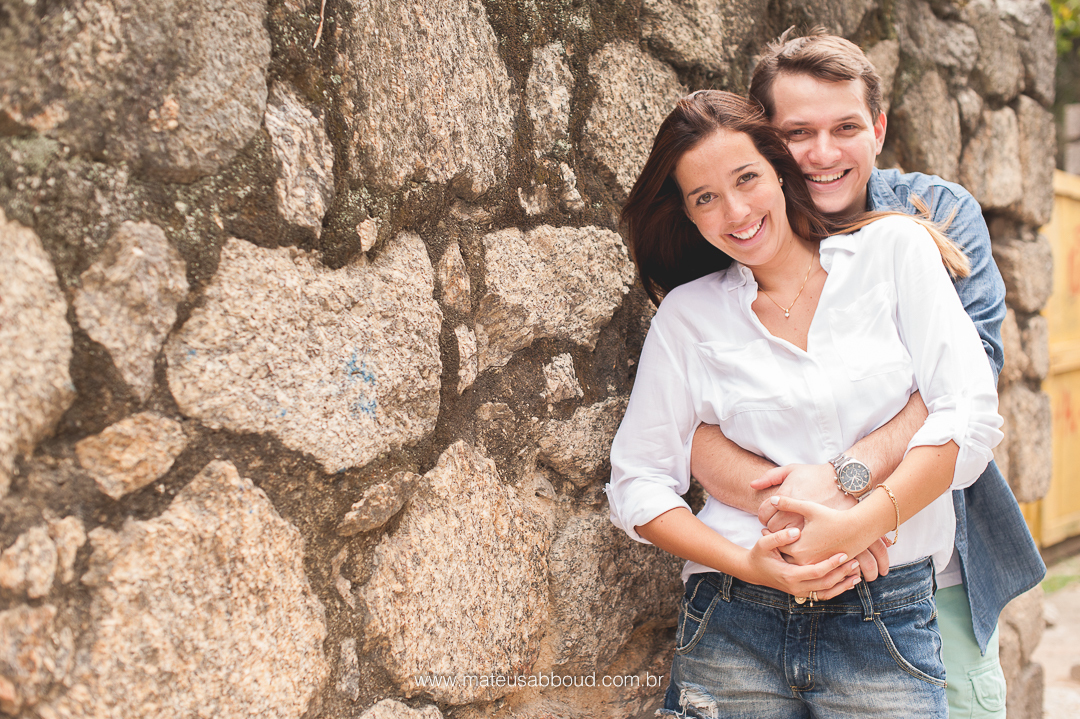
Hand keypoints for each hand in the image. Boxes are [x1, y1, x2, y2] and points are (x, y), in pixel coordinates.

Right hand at [746, 527, 861, 598]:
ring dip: (843, 585)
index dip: (831, 564)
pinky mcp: (802, 592)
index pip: (816, 572)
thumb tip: (796, 531)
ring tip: (858, 574)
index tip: (844, 554)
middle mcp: (796, 587)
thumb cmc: (759, 554)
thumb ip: (779, 537)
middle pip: (825, 584)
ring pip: (827, 593)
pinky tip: (848, 582)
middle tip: (856, 562)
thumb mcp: (764, 543)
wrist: (752, 571)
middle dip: (842, 574)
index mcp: (789, 575)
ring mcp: (799, 592)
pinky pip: (823, 595)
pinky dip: (837, 590)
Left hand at [751, 465, 889, 580]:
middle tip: (766, 534)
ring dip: (786, 552)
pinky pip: (806, 563)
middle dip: (776, 545)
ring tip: (781, 541)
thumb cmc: (833, 516)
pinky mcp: (823, 566)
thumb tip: (771, 499)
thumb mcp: (809, 507)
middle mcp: (805, 562)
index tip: (763, 529)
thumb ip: (788, 503)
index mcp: (798, 550)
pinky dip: (800, 556)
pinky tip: (799, 545)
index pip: (776, 545)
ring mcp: (815, 565)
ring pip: (794, 561)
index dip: (769, 535)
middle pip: (783, 555)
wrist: (859, 528)